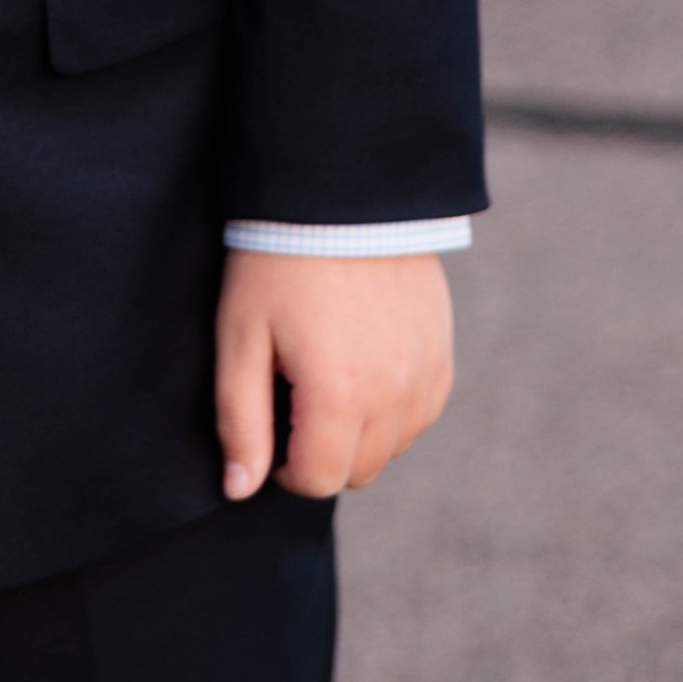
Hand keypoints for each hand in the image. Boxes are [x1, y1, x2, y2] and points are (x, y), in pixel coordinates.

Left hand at [214, 249, 454, 502]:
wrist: (343, 192)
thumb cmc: (281, 261)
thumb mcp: (242, 335)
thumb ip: (240, 421)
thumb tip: (239, 489)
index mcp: (339, 394)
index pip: (317, 481)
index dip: (283, 469)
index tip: (269, 429)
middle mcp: (393, 393)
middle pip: (357, 472)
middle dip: (320, 453)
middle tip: (293, 398)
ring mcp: (425, 374)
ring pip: (392, 447)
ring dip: (360, 434)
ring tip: (328, 376)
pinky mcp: (442, 353)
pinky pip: (420, 414)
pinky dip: (394, 410)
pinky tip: (364, 367)